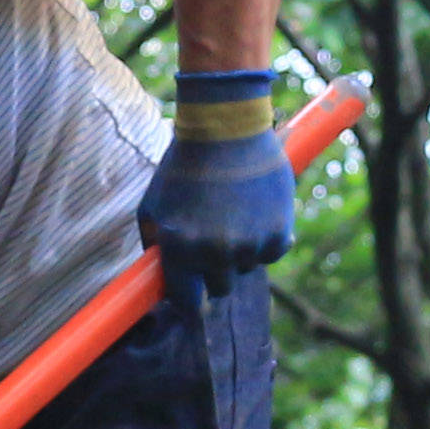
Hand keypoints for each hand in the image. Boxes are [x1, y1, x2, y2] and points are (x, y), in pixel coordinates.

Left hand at [136, 69, 294, 295]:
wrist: (225, 128)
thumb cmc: (183, 165)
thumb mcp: (152, 206)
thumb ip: (155, 246)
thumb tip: (159, 281)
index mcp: (179, 247)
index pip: (186, 301)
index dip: (188, 300)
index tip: (192, 296)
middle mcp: (214, 251)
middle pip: (219, 288)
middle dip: (214, 271)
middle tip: (214, 241)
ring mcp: (248, 243)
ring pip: (245, 268)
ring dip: (240, 252)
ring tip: (233, 214)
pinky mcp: (277, 231)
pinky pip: (272, 253)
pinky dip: (266, 240)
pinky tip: (256, 212)